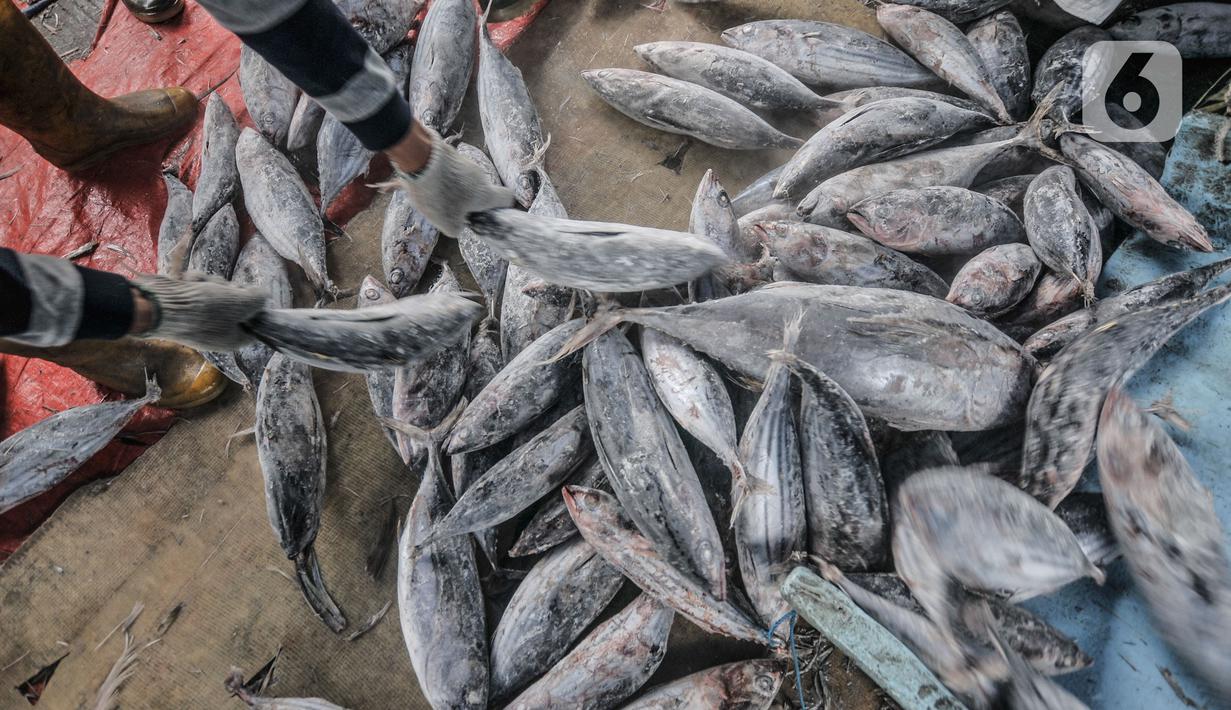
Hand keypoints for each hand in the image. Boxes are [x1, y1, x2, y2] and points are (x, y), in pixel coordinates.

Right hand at [130, 273, 267, 351]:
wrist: (156, 306)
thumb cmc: (201, 309)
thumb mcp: (240, 303)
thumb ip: (258, 299)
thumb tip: (263, 295)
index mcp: (233, 339)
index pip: (256, 324)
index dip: (256, 306)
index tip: (253, 295)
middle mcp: (218, 331)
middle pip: (237, 303)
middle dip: (229, 290)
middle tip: (221, 290)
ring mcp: (200, 318)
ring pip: (217, 291)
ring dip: (210, 283)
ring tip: (198, 287)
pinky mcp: (185, 305)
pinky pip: (199, 287)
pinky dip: (193, 282)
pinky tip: (185, 284)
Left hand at [390, 126, 512, 236]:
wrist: (419, 158)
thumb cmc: (438, 194)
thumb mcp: (447, 223)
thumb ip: (458, 228)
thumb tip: (459, 224)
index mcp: (485, 194)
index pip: (507, 198)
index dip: (501, 207)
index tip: (486, 213)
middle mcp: (480, 176)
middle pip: (481, 191)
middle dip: (467, 201)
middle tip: (448, 209)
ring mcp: (466, 162)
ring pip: (464, 181)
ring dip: (452, 189)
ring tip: (431, 195)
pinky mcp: (451, 154)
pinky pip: (450, 170)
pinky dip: (442, 178)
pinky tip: (425, 182)